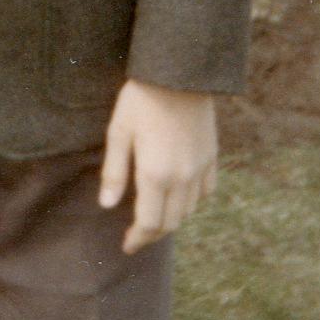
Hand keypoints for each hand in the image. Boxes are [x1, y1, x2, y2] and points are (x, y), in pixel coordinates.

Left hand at [98, 79, 217, 254]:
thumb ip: (114, 172)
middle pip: (171, 222)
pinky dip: (192, 202)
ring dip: (171, 219)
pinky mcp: (212, 157)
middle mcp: (183, 178)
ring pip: (189, 210)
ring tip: (154, 217)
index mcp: (155, 175)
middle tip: (136, 235)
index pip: (149, 223)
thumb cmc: (141, 100)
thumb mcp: (118, 133)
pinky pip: (206, 192)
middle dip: (153, 234)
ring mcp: (201, 169)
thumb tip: (107, 206)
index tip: (126, 246)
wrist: (180, 73)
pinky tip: (179, 196)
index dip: (137, 239)